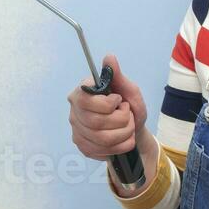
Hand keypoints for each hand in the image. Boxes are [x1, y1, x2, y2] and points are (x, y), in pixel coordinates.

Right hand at [67, 54, 155, 194]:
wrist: (134, 132)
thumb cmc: (129, 107)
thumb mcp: (129, 91)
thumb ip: (118, 76)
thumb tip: (109, 57)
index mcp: (82, 92)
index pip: (85, 98)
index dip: (106, 103)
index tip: (118, 100)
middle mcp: (75, 111)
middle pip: (96, 121)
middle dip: (121, 120)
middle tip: (128, 114)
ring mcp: (77, 131)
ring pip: (102, 138)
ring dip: (125, 133)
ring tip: (129, 126)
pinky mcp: (83, 147)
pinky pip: (104, 150)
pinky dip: (121, 145)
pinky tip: (124, 138)